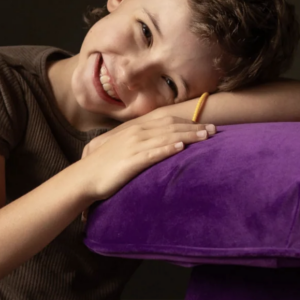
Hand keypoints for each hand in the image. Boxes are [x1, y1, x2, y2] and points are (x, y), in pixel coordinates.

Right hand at [77, 112, 216, 205]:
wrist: (84, 178)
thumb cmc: (104, 167)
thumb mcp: (123, 150)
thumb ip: (140, 145)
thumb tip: (157, 146)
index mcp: (135, 130)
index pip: (166, 121)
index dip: (187, 122)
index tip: (205, 125)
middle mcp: (136, 133)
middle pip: (171, 127)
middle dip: (194, 128)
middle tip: (215, 130)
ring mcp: (134, 146)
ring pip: (166, 137)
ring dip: (188, 136)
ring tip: (206, 137)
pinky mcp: (131, 161)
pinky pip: (153, 153)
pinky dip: (168, 148)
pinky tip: (181, 147)